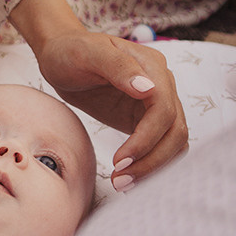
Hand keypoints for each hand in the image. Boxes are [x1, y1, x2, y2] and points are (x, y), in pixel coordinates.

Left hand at [9, 0, 187, 183]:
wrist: (61, 55)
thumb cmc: (71, 51)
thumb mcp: (88, 53)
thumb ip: (118, 66)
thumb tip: (148, 89)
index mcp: (152, 67)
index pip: (164, 110)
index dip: (146, 139)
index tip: (120, 160)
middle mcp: (162, 86)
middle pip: (175, 132)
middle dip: (151, 161)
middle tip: (119, 181)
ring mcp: (156, 104)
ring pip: (173, 143)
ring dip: (153, 168)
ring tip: (122, 184)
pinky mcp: (145, 120)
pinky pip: (160, 146)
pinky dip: (151, 164)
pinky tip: (129, 178)